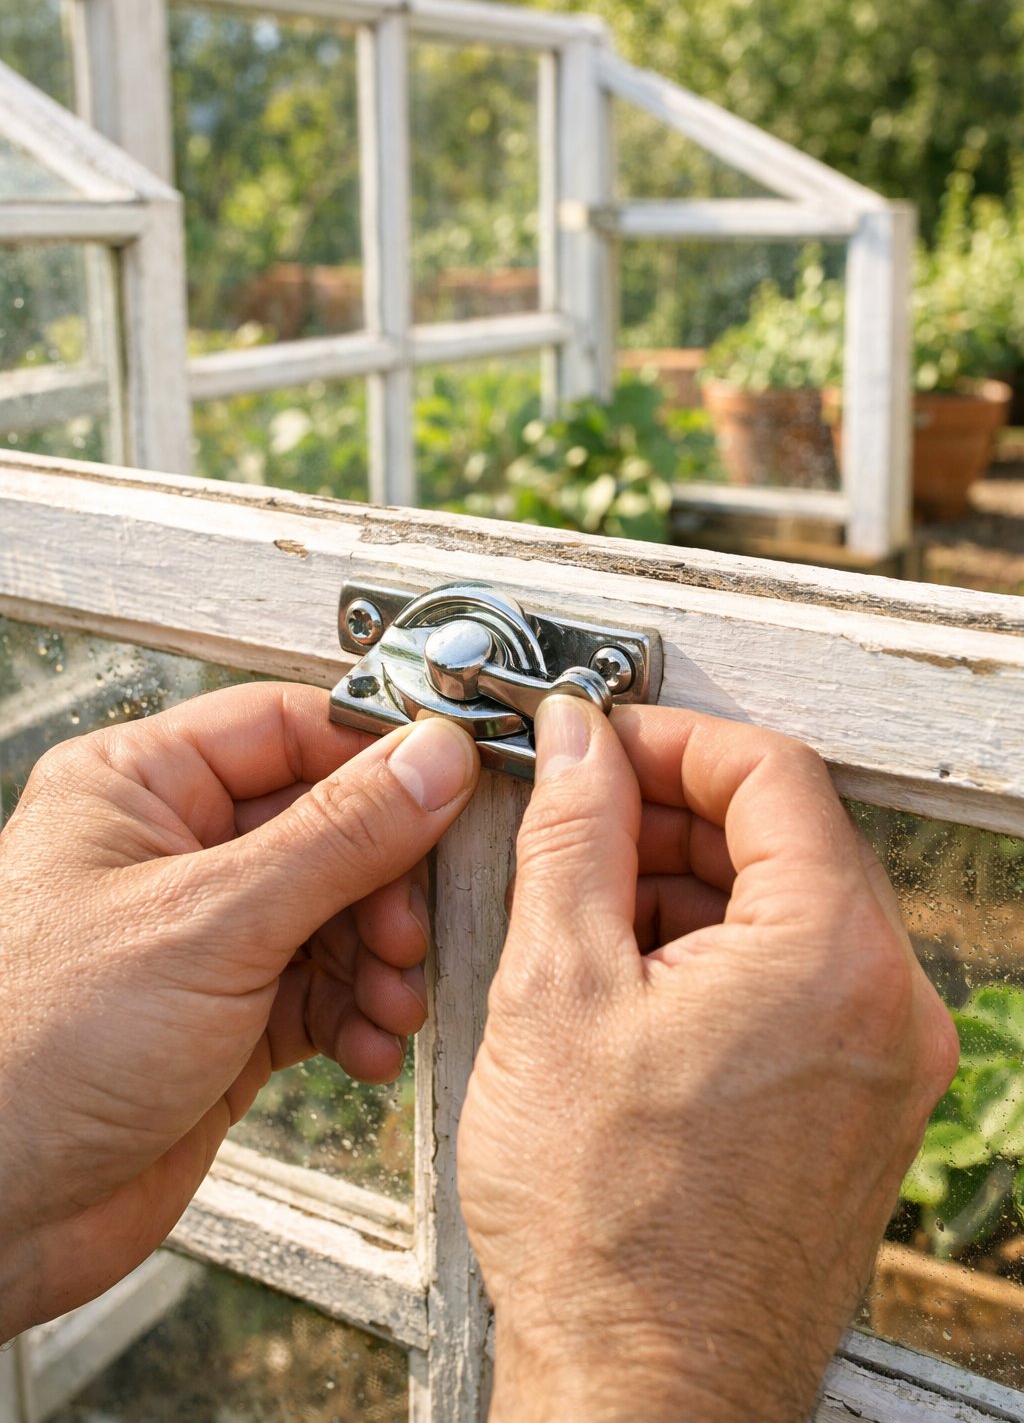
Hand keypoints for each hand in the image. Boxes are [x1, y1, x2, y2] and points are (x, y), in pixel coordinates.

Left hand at [0, 683, 478, 1339]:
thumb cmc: (32, 1049)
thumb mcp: (210, 923)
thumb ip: (337, 837)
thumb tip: (432, 760)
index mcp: (139, 786)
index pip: (288, 728)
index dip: (376, 755)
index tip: (453, 783)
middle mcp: (174, 850)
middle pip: (330, 825)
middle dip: (385, 882)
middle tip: (408, 928)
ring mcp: (206, 936)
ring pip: (338, 912)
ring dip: (380, 958)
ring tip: (390, 1000)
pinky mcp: (230, 1015)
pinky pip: (325, 989)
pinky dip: (359, 1015)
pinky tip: (367, 1046)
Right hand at [459, 698, 956, 1422]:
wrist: (644, 1395)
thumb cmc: (604, 1228)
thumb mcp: (557, 991)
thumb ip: (572, 837)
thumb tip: (578, 744)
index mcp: (835, 957)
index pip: (771, 772)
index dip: (672, 741)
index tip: (602, 745)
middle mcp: (890, 1005)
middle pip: (785, 838)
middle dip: (670, 817)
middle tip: (576, 825)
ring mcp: (885, 1063)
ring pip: (786, 912)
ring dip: (685, 890)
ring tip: (582, 921)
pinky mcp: (860, 1107)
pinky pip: (795, 984)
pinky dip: (715, 959)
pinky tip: (627, 990)